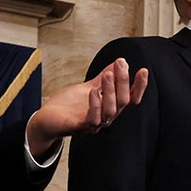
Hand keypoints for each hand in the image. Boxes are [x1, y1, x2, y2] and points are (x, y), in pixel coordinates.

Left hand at [26, 58, 148, 158]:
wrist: (47, 119)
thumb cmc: (68, 106)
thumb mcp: (88, 87)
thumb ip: (102, 78)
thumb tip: (118, 63)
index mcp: (109, 107)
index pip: (131, 98)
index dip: (139, 86)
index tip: (143, 70)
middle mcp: (106, 117)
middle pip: (123, 102)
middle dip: (123, 82)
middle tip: (121, 64)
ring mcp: (94, 124)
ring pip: (110, 110)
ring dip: (110, 91)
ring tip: (108, 75)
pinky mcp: (79, 127)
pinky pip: (92, 119)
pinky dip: (94, 105)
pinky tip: (92, 91)